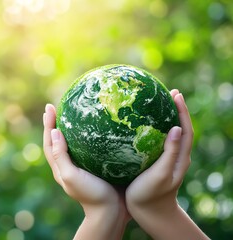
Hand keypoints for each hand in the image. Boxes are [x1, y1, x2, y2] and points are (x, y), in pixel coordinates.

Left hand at [43, 104, 129, 239]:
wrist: (112, 213)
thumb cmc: (91, 195)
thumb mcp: (72, 176)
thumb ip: (61, 156)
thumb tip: (54, 132)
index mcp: (60, 167)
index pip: (49, 142)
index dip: (48, 124)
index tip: (49, 107)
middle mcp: (69, 165)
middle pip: (59, 140)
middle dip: (56, 123)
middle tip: (58, 106)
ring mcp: (83, 166)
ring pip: (74, 143)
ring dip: (71, 128)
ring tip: (75, 112)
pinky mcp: (97, 166)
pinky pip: (89, 147)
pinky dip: (88, 136)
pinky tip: (98, 127)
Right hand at [126, 89, 208, 238]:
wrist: (149, 214)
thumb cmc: (152, 195)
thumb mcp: (161, 174)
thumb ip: (170, 153)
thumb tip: (177, 128)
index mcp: (179, 157)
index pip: (186, 129)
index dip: (182, 111)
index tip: (176, 94)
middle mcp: (175, 156)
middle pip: (179, 128)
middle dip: (175, 110)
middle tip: (167, 93)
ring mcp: (165, 160)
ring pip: (167, 134)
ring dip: (164, 118)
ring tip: (154, 104)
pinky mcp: (154, 164)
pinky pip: (155, 142)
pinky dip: (151, 130)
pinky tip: (137, 127)